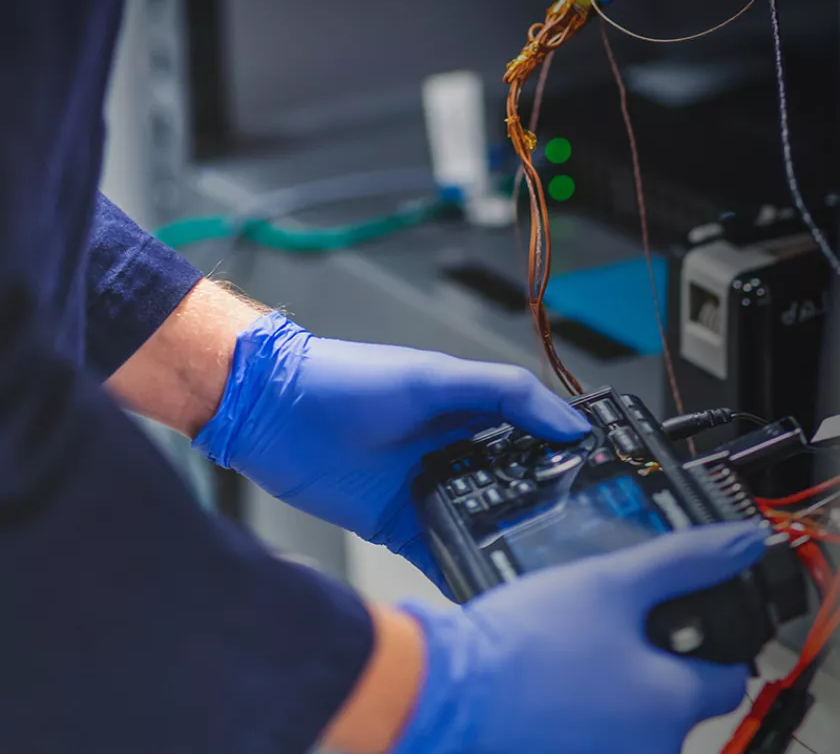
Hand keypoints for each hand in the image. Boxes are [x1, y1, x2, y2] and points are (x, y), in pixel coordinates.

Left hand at [192, 313, 589, 587]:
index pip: (536, 436)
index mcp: (471, 414)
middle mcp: (456, 454)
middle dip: (548, 510)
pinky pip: (442, 553)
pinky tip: (491, 588)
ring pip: (484, 522)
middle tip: (589, 540)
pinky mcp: (399, 524)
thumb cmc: (348, 381)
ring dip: (509, 542)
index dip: (571, 457)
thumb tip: (570, 422)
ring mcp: (429, 491)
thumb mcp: (432, 378)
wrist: (272, 412)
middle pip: (516, 486)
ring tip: (549, 570)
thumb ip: (502, 393)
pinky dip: (464, 569)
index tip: (612, 482)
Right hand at [391, 522, 766, 753]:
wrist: (451, 686)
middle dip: (652, 652)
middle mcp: (650, 746)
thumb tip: (742, 542)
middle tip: (611, 616)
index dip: (710, 634)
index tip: (680, 613)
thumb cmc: (528, 640)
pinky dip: (583, 698)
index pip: (729, 675)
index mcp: (671, 703)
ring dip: (614, 674)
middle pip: (676, 691)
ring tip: (572, 638)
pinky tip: (551, 669)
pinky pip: (594, 725)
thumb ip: (683, 561)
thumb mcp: (610, 581)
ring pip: (632, 708)